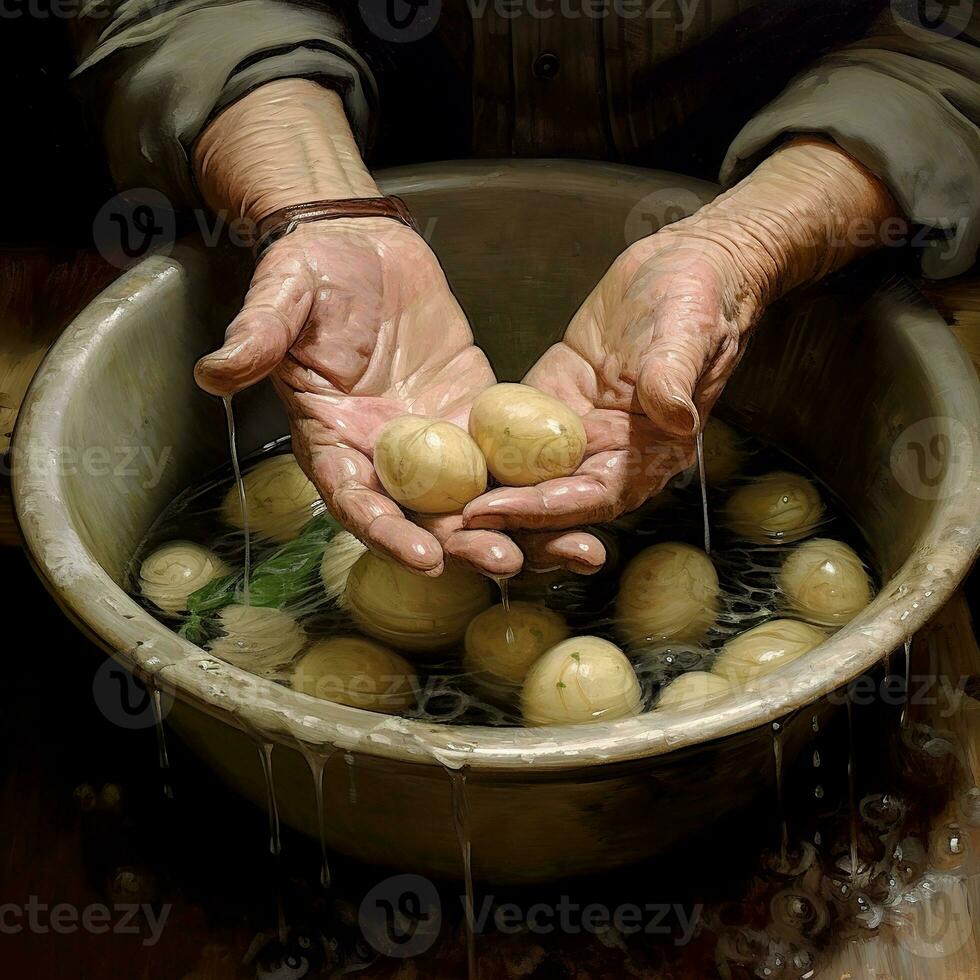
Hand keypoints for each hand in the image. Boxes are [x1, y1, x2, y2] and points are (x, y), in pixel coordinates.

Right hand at [195, 218, 606, 576]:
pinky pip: (510, 453)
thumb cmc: (311, 271)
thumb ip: (258, 338)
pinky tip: (583, 494)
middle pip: (428, 517)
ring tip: (573, 548)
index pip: (357, 501)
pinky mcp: (473, 411)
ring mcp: (434, 439)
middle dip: (468, 546)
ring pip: (478, 498)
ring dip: (522, 527)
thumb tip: (215, 372)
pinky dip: (542, 478)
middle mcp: (386, 455)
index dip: (387, 532)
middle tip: (510, 563)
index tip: (425, 556)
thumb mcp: (282, 297)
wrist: (358, 242)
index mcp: (334, 440)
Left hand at [463, 139, 897, 532]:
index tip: (498, 509)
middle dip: (504, 516)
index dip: (546, 510)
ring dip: (487, 490)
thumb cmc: (698, 299)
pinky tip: (436, 451)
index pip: (593, 496)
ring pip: (528, 475)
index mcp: (649, 452)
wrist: (685, 265)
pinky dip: (481, 446)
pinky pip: (513, 431)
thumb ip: (674, 377)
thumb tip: (676, 417)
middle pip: (552, 501)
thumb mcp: (687, 333)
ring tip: (432, 501)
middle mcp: (610, 453)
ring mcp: (577, 431)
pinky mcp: (553, 402)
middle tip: (448, 522)